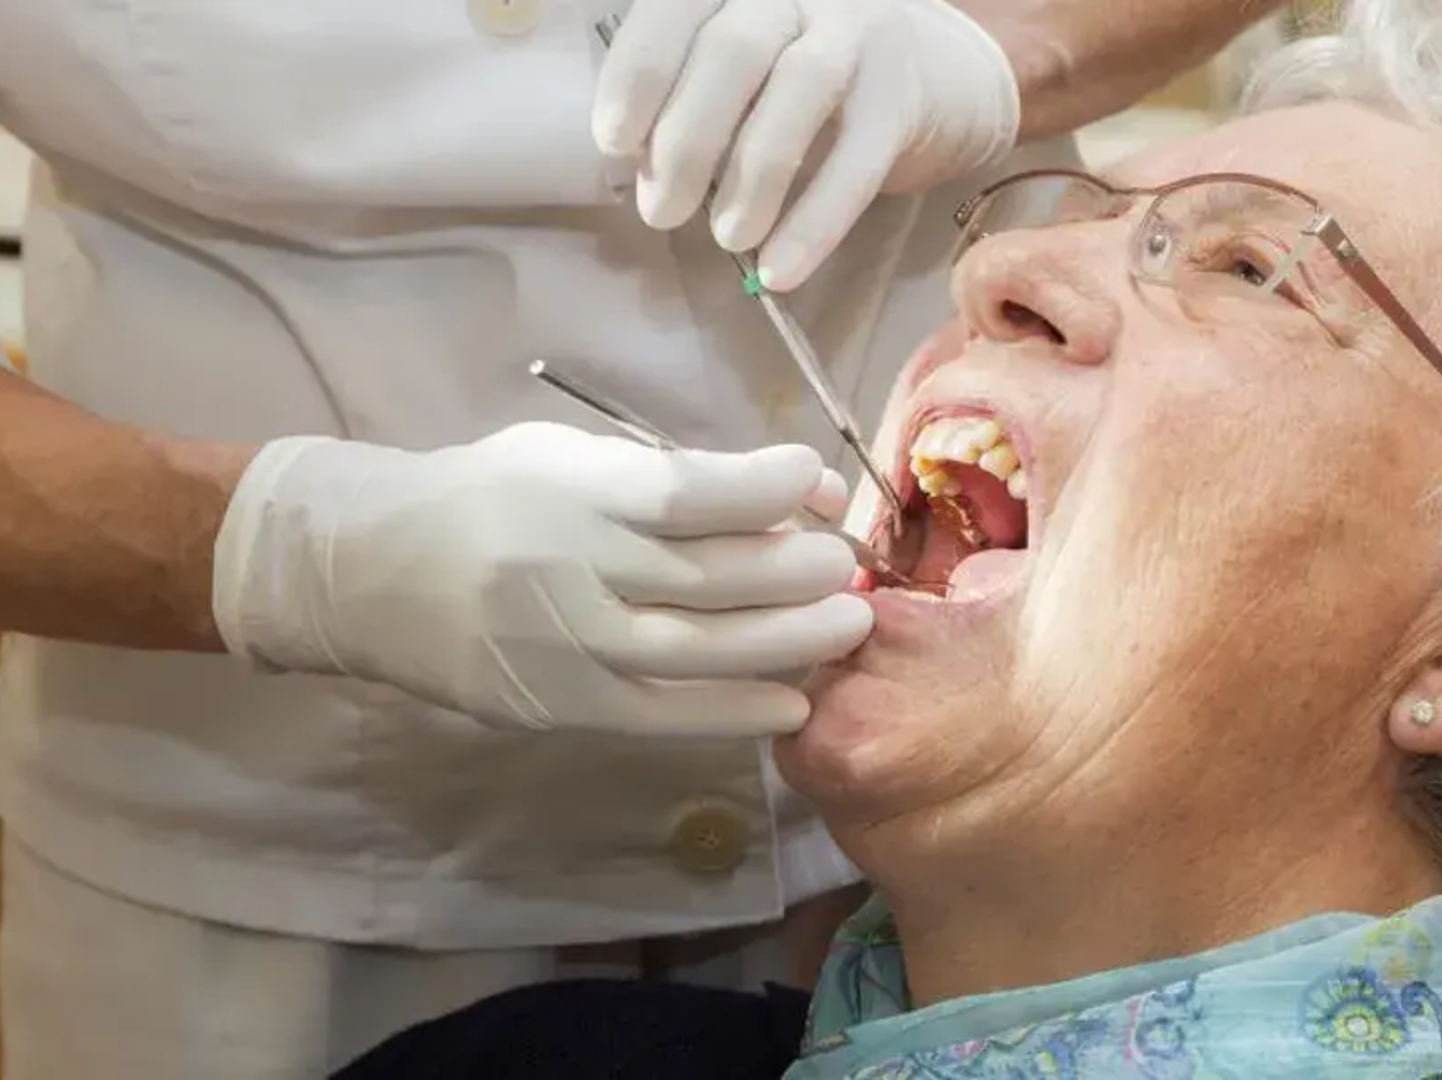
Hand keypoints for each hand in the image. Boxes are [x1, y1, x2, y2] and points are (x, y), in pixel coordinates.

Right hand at [212, 423, 872, 735]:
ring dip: (786, 642)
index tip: (814, 477)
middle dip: (796, 572)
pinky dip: (732, 711)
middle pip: (706, 577)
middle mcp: (565, 569)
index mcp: (567, 490)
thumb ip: (669, 475)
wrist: (365, 571)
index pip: (684, 492)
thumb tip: (790, 492)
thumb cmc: (488, 496)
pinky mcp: (556, 705)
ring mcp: (560, 646)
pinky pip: (660, 715)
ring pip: (696, 650)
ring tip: (846, 626)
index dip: (763, 488)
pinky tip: (791, 700)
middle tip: (849, 564)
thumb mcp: (566, 456)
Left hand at [593, 0, 1020, 290]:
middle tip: (661, 213)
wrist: (940, 77)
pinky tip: (780, 270)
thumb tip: (641, 170)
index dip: (638, 72)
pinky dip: (813, 222)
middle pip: (732, 50)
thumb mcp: (747, 61)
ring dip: (750, 176)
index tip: (614, 141)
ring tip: (726, 238)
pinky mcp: (901, 99)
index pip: (676, 8)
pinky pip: (855, 163)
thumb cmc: (810, 75)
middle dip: (687, 139)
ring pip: (796, 93)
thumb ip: (693, 94)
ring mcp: (858, 34)